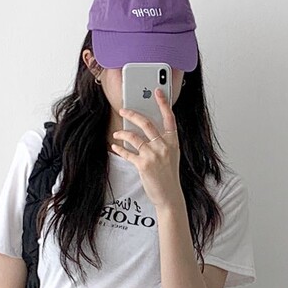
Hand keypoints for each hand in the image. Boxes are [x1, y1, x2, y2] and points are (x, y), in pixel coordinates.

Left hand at [110, 88, 182, 210]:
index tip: (157, 91)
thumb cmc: (169, 176)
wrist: (169, 196)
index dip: (163, 103)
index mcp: (173, 141)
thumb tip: (145, 131)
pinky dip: (120, 149)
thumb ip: (162, 142)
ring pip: (134, 137)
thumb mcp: (171, 156)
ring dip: (122, 133)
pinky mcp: (143, 165)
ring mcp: (154, 155)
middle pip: (147, 123)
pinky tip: (115, 146)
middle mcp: (164, 146)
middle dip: (133, 114)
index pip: (169, 118)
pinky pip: (128, 153)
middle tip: (123, 110)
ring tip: (117, 133)